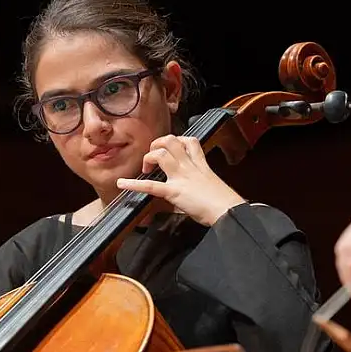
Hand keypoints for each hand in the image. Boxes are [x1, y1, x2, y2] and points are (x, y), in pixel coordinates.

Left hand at [116, 135, 245, 226]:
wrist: (227, 210)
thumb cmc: (224, 202)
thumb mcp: (212, 186)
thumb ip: (200, 184)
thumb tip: (191, 192)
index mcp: (201, 165)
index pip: (190, 142)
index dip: (178, 140)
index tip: (172, 147)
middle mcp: (189, 166)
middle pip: (172, 141)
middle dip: (158, 144)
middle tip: (154, 156)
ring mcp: (181, 177)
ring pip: (161, 153)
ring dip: (149, 157)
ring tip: (145, 168)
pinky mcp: (174, 191)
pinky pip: (151, 185)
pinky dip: (134, 184)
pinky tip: (123, 184)